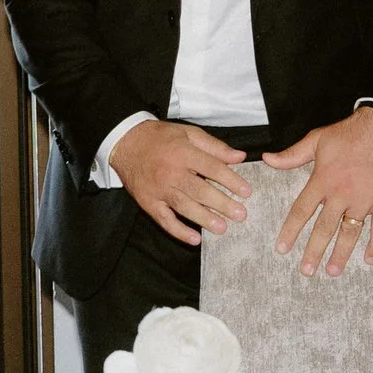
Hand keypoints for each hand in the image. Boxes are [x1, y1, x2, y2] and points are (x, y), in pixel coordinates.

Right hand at [112, 121, 251, 246]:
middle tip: (240, 214)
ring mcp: (159, 189)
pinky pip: (164, 220)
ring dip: (204, 218)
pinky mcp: (148, 202)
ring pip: (184, 206)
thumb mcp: (188, 133)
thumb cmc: (160, 137)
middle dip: (222, 203)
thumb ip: (214, 146)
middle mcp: (171, 172)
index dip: (231, 180)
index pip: (212, 168)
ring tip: (222, 228)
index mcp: (183, 153)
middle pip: (200, 190)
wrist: (126, 143)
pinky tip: (195, 239)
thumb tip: (239, 157)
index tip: (246, 191)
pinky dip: (179, 231)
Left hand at [267, 106, 372, 276]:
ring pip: (350, 233)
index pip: (302, 211)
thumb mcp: (317, 140)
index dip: (291, 231)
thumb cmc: (350, 132)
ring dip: (341, 254)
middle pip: (324, 229)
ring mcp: (365, 200)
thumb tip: (268, 159)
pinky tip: (369, 259)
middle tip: (306, 271)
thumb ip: (292, 155)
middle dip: (314, 251)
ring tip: (332, 271)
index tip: (282, 249)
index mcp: (323, 181)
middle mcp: (342, 195)